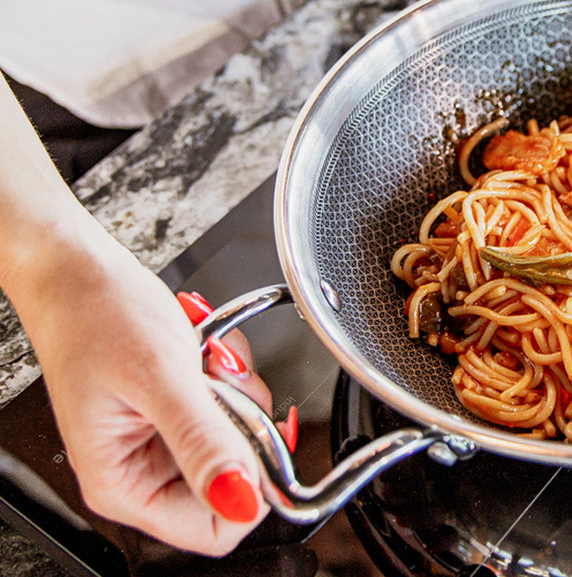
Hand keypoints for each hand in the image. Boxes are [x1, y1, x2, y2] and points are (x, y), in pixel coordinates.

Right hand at [15, 229, 277, 554]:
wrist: (81, 269)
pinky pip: (226, 401)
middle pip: (232, 475)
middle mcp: (141, 469)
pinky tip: (204, 347)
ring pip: (235, 432)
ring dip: (235, 387)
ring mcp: (160, 436)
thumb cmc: (99, 313)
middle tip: (218, 377)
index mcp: (124, 484)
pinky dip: (227, 371)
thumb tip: (241, 499)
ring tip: (205, 355)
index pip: (214, 528)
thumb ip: (203, 440)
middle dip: (240, 420)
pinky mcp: (175, 405)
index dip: (252, 488)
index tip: (264, 434)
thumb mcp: (160, 375)